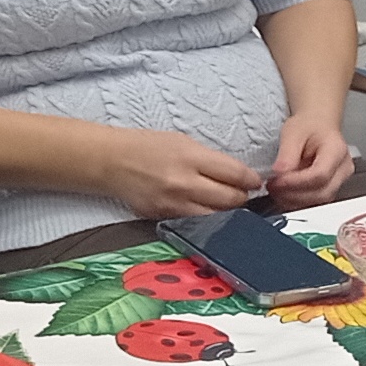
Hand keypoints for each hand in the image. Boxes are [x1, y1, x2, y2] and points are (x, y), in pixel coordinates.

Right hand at [81, 127, 264, 218]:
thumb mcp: (184, 142)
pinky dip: (205, 218)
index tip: (256, 182)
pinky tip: (207, 211)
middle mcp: (184, 183)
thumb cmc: (146, 147)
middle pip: (231, 200)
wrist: (109, 161)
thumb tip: (238, 175)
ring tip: (225, 203)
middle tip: (241, 193)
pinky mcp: (163, 217)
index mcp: (191, 158)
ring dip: (227, 212)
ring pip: (217, 217)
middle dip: (242, 197)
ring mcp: (173, 204)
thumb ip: (211, 160)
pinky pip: (195, 223)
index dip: (252, 180)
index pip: (236, 174)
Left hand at [265, 115, 354, 208]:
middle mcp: (343, 168)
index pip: (320, 174)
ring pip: (320, 200)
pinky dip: (298, 201)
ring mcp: (340, 180)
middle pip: (322, 192)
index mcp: (337, 150)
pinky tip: (285, 193)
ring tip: (276, 190)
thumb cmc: (308, 126)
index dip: (296, 182)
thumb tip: (279, 173)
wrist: (318, 126)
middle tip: (272, 187)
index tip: (276, 181)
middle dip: (294, 194)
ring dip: (295, 200)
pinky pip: (316, 200)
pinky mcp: (332, 187)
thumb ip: (287, 154)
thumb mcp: (292, 132)